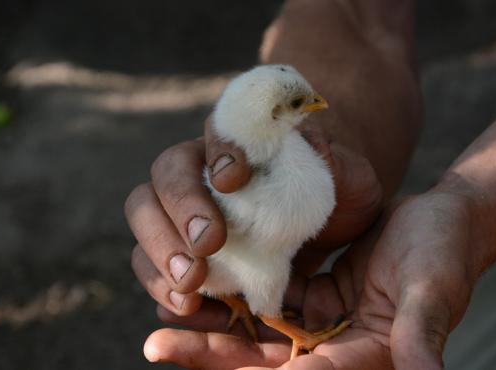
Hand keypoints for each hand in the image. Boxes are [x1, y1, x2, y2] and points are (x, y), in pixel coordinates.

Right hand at [126, 116, 382, 316]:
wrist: (325, 232)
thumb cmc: (337, 195)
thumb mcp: (350, 177)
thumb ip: (333, 161)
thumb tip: (309, 141)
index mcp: (243, 142)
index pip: (218, 129)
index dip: (218, 149)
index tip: (233, 178)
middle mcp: (202, 170)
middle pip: (165, 174)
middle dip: (182, 208)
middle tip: (208, 244)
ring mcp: (183, 212)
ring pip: (145, 218)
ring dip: (160, 250)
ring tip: (190, 283)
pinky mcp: (180, 254)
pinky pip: (150, 264)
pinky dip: (160, 284)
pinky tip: (185, 305)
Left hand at [142, 191, 481, 369]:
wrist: (441, 223)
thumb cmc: (444, 252)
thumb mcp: (433, 287)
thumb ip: (421, 330)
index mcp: (367, 359)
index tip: (214, 366)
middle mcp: (336, 351)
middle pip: (264, 364)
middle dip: (212, 355)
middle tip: (157, 343)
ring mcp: (319, 328)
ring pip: (254, 339)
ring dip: (210, 334)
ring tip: (160, 325)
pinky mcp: (309, 302)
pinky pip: (261, 309)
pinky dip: (229, 306)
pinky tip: (193, 292)